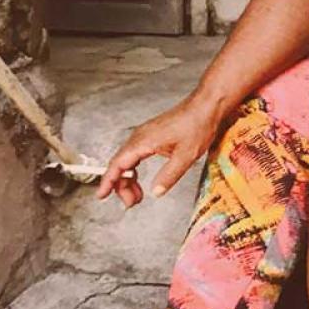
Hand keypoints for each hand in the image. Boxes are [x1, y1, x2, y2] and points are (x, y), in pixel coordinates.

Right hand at [95, 94, 222, 206]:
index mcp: (143, 141)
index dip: (108, 181)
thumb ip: (169, 176)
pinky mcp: (152, 135)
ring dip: (129, 179)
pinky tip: (142, 178)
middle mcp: (139, 137)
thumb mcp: (186, 156)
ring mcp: (145, 135)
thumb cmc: (198, 125)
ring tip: (137, 195)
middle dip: (122, 186)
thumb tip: (156, 192)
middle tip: (131, 202)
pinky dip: (135, 169)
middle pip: (120, 165)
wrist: (207, 106)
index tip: (101, 195)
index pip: (118, 165)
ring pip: (128, 160)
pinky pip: (136, 154)